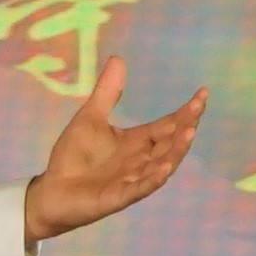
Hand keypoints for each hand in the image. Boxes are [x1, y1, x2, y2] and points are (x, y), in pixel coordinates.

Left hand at [25, 83, 206, 242]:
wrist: (52, 191)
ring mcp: (133, 180)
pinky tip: (163, 167)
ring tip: (188, 133)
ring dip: (176, 150)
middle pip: (170, 143)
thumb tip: (118, 58)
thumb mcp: (90, 118)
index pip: (167, 124)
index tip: (203, 94)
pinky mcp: (120, 196)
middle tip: (197, 109)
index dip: (185, 111)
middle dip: (185, 127)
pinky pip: (140, 188)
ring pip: (162, 165)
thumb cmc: (74, 157)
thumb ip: (107, 93)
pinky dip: (153, 178)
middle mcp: (142, 160)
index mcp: (137, 142)